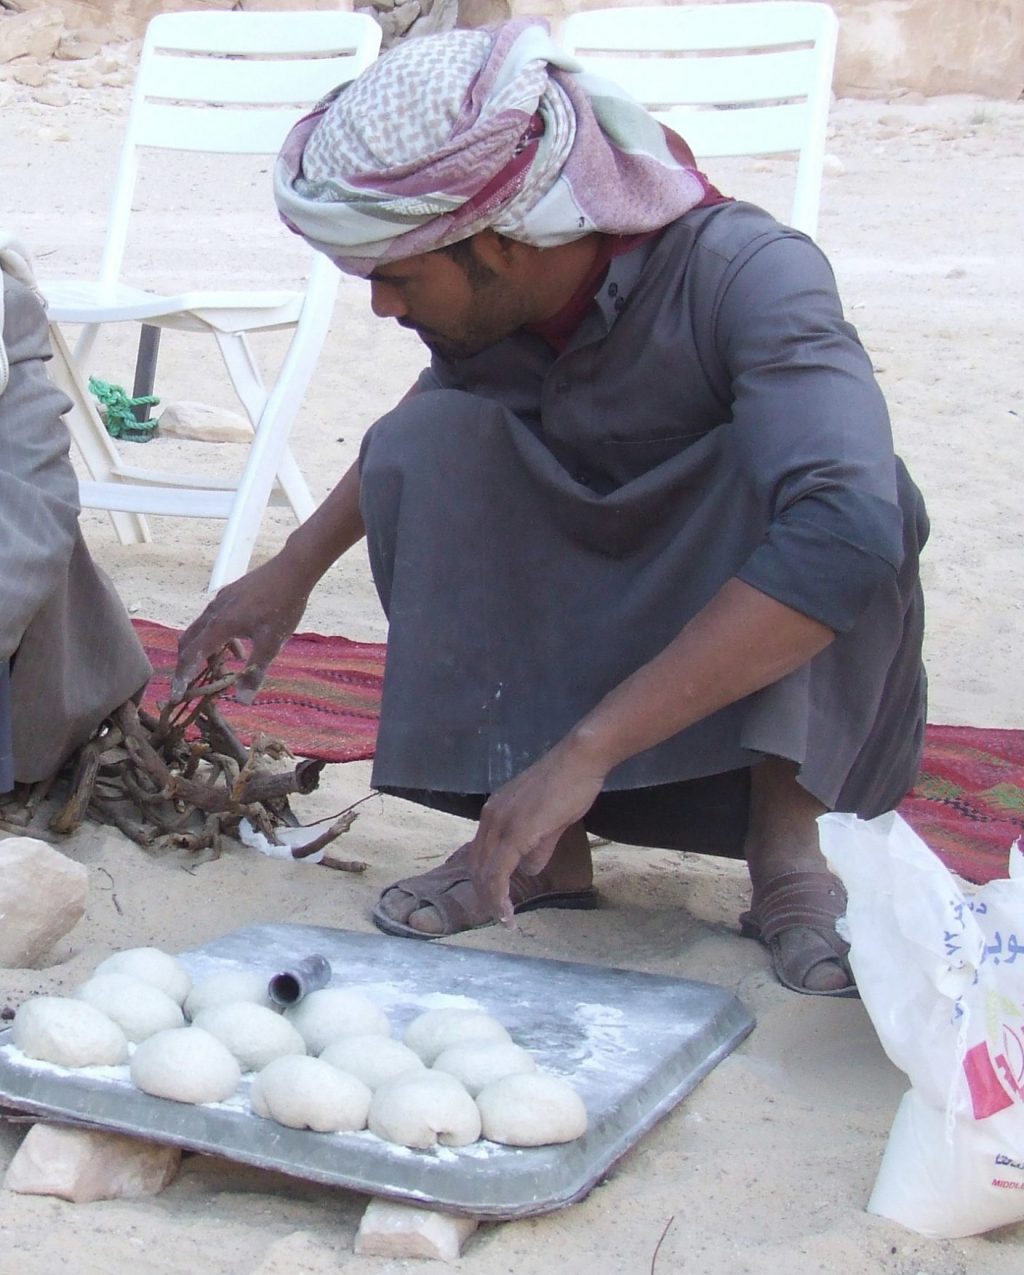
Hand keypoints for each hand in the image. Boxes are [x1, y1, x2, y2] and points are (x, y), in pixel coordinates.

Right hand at [172, 555, 310, 703]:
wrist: (292, 569)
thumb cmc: (283, 606)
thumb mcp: (271, 644)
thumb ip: (254, 672)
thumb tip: (242, 701)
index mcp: (220, 625)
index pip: (191, 655)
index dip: (183, 677)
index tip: (178, 695)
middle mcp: (213, 612)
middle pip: (188, 642)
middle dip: (187, 665)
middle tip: (191, 685)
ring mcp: (219, 601)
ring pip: (201, 631)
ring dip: (205, 652)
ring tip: (223, 670)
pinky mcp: (228, 595)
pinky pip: (213, 620)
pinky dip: (217, 639)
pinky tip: (239, 647)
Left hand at [465, 736, 608, 925]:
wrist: (580, 760)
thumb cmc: (569, 784)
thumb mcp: (548, 821)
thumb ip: (537, 846)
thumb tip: (530, 869)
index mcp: (494, 812)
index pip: (478, 854)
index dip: (485, 881)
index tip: (496, 903)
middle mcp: (490, 816)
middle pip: (476, 866)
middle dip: (485, 896)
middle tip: (500, 917)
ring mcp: (501, 823)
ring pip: (485, 872)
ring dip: (492, 900)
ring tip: (505, 920)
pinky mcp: (516, 831)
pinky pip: (499, 871)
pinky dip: (500, 896)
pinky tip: (508, 912)